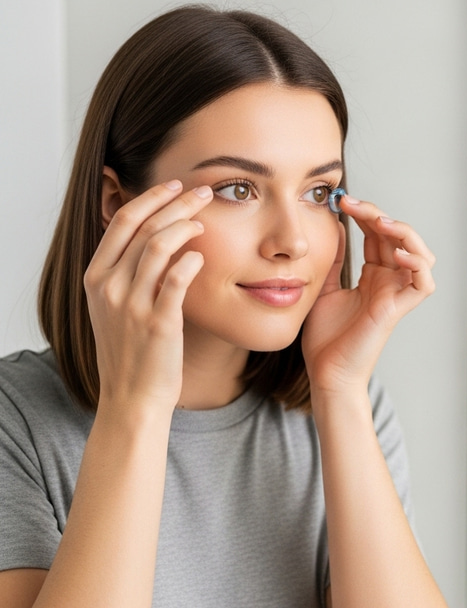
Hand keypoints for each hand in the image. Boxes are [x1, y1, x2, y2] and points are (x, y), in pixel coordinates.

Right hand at [83, 179, 211, 412]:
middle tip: (203, 192)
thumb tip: (154, 238)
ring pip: (160, 245)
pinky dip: (192, 260)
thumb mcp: (113, 308)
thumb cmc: (130, 352)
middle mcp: (109, 286)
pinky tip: (202, 256)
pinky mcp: (159, 323)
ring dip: (187, 226)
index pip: (122, 220)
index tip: (174, 185)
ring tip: (205, 222)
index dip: (151, 197)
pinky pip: (177, 279)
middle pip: (145, 226)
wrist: (132, 397)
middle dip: (177, 202)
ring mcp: (132, 304)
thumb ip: (126, 273)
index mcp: (96, 277)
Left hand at [301, 195, 435, 395]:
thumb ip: (335, 260)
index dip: (365, 214)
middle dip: (378, 214)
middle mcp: (388, 283)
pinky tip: (395, 253)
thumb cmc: (325, 339)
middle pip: (398, 238)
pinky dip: (416, 264)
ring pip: (420, 255)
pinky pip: (423, 283)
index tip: (340, 201)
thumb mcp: (325, 287)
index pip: (378, 235)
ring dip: (404, 233)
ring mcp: (396, 295)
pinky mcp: (398, 310)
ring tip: (380, 222)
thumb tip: (336, 228)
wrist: (326, 372)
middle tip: (351, 203)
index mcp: (372, 277)